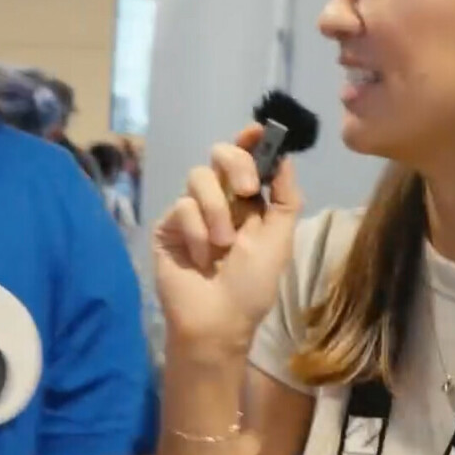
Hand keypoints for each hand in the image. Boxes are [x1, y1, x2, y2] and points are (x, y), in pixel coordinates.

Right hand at [153, 127, 302, 352]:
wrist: (218, 322)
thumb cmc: (252, 287)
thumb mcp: (280, 240)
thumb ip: (286, 198)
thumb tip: (285, 157)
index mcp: (248, 203)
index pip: (247, 159)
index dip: (251, 141)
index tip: (259, 131)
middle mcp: (219, 201)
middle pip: (220, 155)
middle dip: (236, 165)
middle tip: (246, 191)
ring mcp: (191, 212)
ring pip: (199, 177)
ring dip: (217, 211)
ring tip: (223, 246)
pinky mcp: (168, 226)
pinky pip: (182, 206)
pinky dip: (197, 232)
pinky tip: (202, 259)